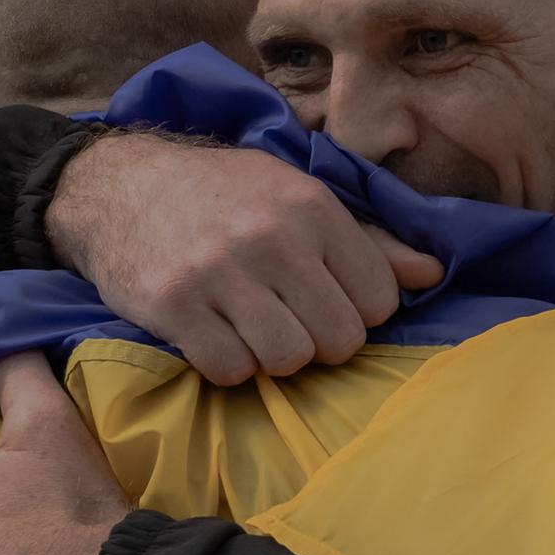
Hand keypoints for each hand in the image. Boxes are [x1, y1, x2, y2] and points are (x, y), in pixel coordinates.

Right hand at [46, 136, 442, 384]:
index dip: (358, 309)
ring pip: (289, 360)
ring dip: (276, 357)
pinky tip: (218, 335)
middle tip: (294, 321)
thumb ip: (368, 239)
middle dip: (322, 341)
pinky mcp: (175, 307)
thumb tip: (433, 273)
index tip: (329, 298)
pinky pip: (230, 370)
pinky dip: (229, 364)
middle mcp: (272, 239)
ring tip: (256, 328)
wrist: (122, 185)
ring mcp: (221, 274)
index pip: (378, 299)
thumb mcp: (299, 194)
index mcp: (313, 208)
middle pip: (339, 338)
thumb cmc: (225, 194)